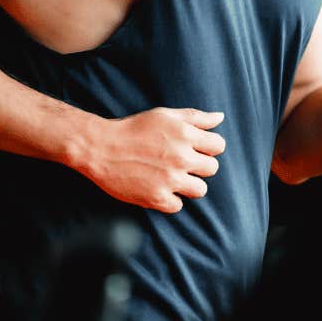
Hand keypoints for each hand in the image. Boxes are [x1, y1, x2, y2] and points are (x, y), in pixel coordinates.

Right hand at [77, 107, 225, 213]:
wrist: (101, 148)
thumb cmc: (134, 129)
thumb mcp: (165, 115)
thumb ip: (196, 117)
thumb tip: (220, 117)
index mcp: (185, 135)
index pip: (218, 146)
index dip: (209, 148)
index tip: (195, 149)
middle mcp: (181, 157)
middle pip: (212, 168)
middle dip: (199, 166)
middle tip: (181, 164)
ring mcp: (170, 179)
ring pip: (200, 190)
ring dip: (189, 185)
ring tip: (172, 178)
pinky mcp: (157, 198)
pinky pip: (178, 205)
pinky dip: (170, 200)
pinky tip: (159, 188)